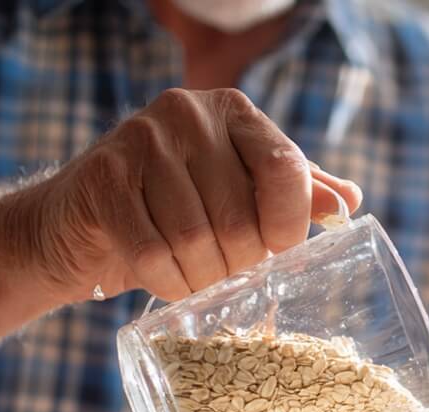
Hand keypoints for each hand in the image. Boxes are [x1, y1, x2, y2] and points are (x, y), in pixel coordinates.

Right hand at [15, 87, 361, 302]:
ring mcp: (139, 139)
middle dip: (240, 263)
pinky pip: (152, 253)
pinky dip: (168, 283)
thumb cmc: (175, 208)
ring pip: (195, 238)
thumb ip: (293, 192)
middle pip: (240, 216)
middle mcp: (187, 112)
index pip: (286, 169)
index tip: (277, 250)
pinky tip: (168, 283)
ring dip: (203, 278)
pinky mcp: (103, 178)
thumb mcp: (239, 192)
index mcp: (233, 111)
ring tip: (199, 280)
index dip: (289, 225)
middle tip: (230, 274)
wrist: (80, 221)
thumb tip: (348, 202)